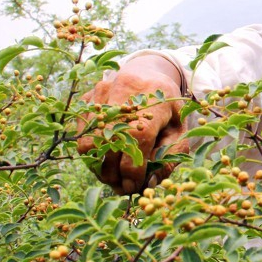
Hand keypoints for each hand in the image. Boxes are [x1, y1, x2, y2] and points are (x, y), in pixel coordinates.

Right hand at [76, 58, 187, 194]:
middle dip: (114, 173)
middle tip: (120, 188)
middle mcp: (125, 90)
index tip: (134, 186)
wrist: (148, 74)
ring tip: (109, 177)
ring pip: (89, 140)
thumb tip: (151, 183)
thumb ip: (171, 156)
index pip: (138, 137)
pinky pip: (81, 133)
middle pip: (110, 141)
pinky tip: (103, 159)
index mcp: (154, 99)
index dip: (133, 168)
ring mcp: (102, 92)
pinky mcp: (88, 98)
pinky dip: (90, 153)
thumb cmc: (166, 108)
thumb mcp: (179, 129)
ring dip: (97, 166)